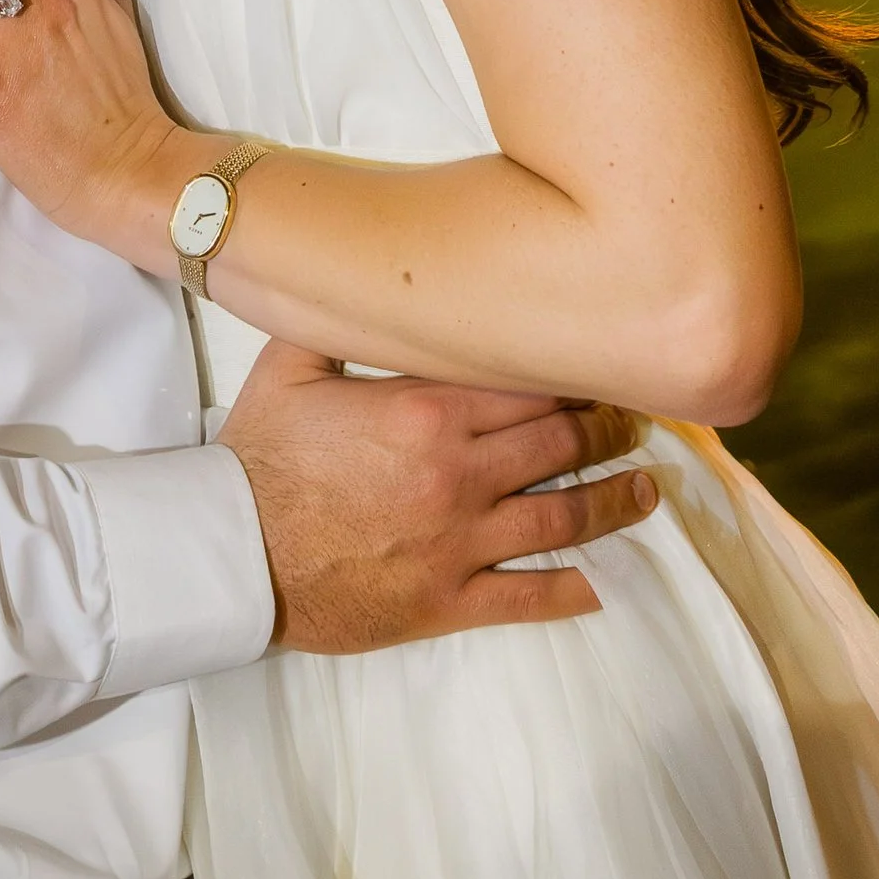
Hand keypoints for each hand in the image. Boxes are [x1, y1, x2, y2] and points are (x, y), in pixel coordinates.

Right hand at [219, 341, 656, 650]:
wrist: (231, 554)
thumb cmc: (259, 458)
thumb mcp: (293, 367)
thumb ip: (342, 322)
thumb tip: (365, 277)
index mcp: (429, 412)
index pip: (532, 384)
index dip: (578, 374)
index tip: (604, 365)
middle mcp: (459, 474)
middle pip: (562, 444)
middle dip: (609, 429)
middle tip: (638, 421)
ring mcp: (459, 543)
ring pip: (565, 518)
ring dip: (616, 502)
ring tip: (647, 490)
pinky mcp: (447, 601)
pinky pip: (528, 597)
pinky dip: (574, 591)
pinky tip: (605, 585)